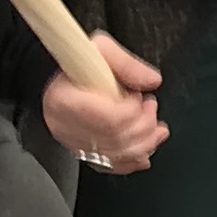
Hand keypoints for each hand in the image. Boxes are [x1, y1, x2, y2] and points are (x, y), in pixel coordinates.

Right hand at [42, 34, 167, 171]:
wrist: (59, 81)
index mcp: (64, 100)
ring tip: (157, 129)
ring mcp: (73, 143)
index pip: (108, 118)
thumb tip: (152, 80)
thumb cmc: (77, 65)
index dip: (132, 111)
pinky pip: (109, 166)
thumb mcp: (99, 50)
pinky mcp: (81, 153)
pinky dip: (132, 162)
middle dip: (144, 125)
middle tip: (151, 107)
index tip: (139, 96)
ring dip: (145, 144)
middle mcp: (65, 127)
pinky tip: (145, 153)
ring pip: (115, 156)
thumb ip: (127, 63)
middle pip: (115, 139)